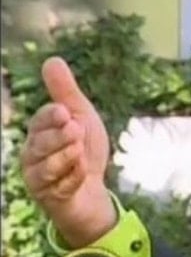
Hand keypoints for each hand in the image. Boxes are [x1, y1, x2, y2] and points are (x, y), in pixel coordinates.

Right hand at [21, 56, 116, 247]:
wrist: (92, 188)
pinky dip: (77, 177)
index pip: (40, 120)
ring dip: (70, 158)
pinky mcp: (45, 196)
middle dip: (62, 137)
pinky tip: (84, 174)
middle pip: (40, 142)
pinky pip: (60, 186)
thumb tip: (52, 60)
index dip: (52, 116)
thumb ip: (65, 92)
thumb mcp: (81, 116)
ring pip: (47, 165)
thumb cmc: (85, 148)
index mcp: (39, 130)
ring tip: (81, 153)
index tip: (66, 113)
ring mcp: (36, 175)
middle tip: (78, 133)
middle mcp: (32, 153)